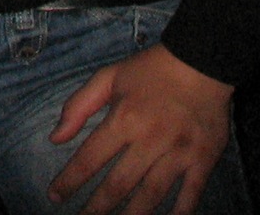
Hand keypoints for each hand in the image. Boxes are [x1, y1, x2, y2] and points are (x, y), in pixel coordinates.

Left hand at [48, 43, 234, 214]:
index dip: (70, 180)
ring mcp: (178, 151)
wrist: (202, 60)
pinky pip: (191, 193)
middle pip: (119, 184)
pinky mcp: (203, 158)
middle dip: (98, 207)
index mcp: (123, 119)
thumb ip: (79, 106)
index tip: (55, 196)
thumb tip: (55, 138)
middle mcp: (149, 139)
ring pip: (152, 194)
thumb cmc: (151, 69)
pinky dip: (181, 212)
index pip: (90, 158)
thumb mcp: (109, 77)